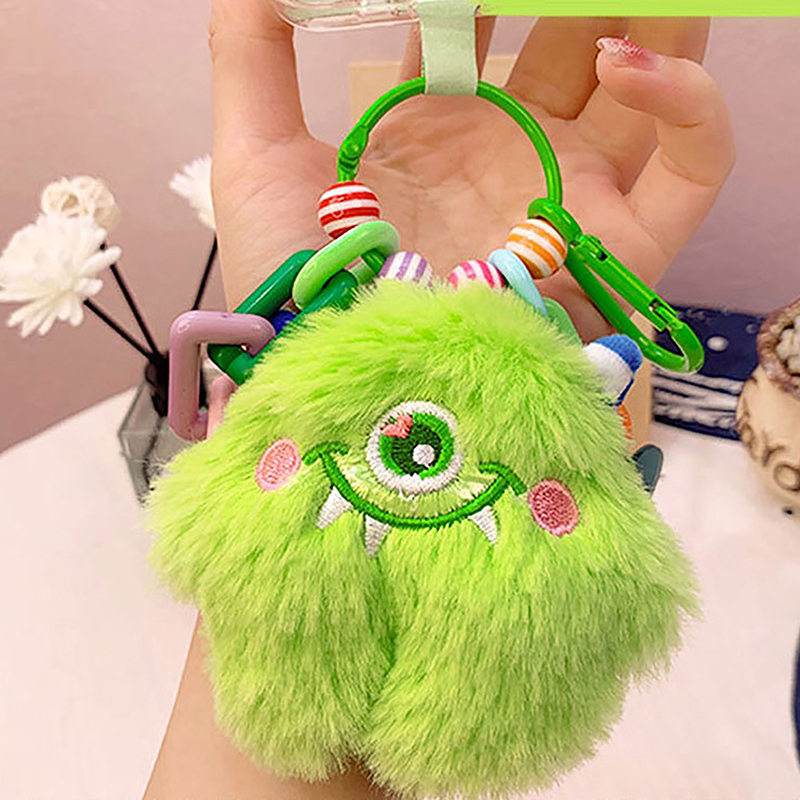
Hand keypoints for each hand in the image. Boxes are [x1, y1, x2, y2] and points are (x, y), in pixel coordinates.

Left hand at [210, 3, 733, 341]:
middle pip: (569, 51)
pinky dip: (690, 102)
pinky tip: (629, 62)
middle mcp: (508, 158)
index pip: (476, 30)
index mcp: (435, 131)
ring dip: (659, 27)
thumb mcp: (256, 158)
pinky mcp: (620, 248)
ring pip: (647, 96)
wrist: (352, 381)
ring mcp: (569, 200)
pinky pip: (695, 165)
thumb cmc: (299, 281)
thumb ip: (251, 57)